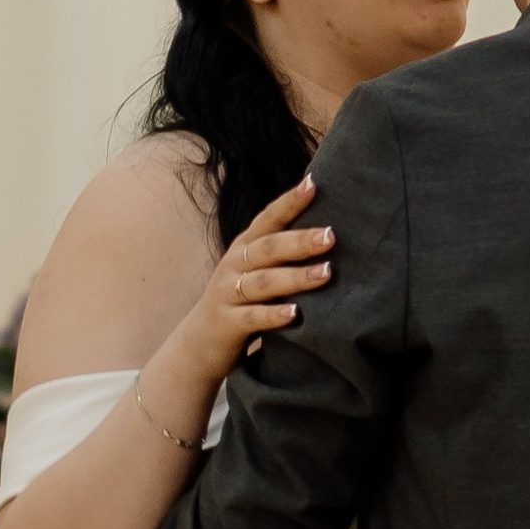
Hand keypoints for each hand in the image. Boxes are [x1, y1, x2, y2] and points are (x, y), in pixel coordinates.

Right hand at [182, 177, 333, 382]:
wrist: (198, 344)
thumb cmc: (240, 303)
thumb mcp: (255, 272)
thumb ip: (281, 254)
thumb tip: (330, 232)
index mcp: (244, 248)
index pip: (268, 219)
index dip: (289, 201)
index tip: (314, 184)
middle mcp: (234, 265)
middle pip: (269, 248)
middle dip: (300, 241)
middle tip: (331, 236)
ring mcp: (227, 293)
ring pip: (263, 282)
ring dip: (295, 277)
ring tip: (326, 273)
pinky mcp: (227, 323)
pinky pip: (252, 317)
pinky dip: (273, 314)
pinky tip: (295, 314)